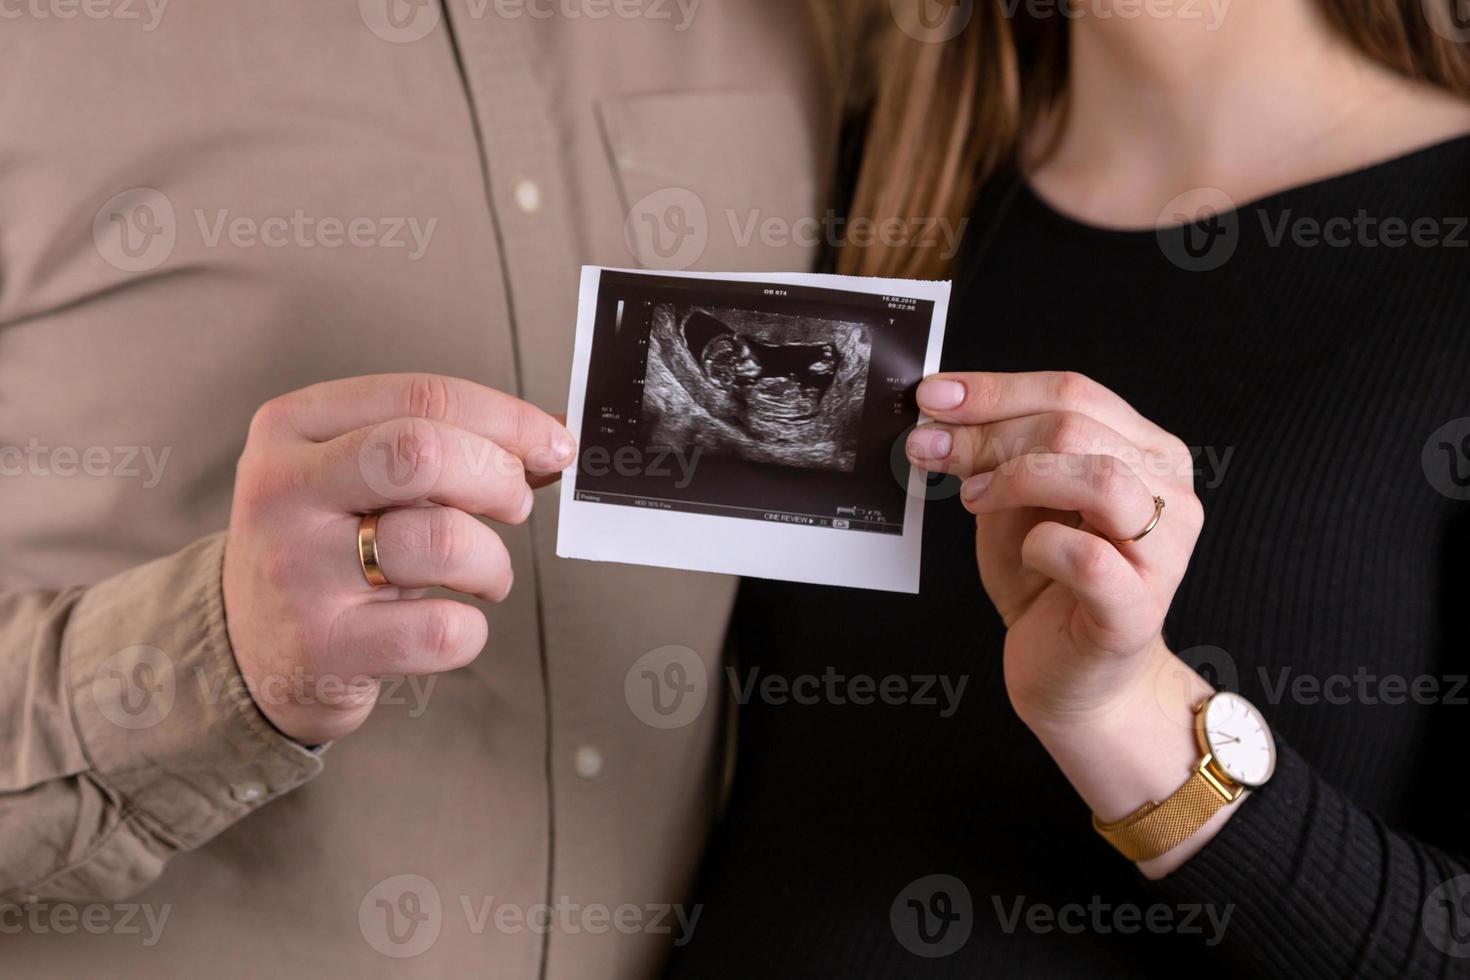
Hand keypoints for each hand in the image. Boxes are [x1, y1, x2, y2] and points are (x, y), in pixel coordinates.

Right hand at [222, 374, 574, 744]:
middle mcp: (283, 490)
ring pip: (443, 541)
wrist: (249, 650)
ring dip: (492, 561)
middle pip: (425, 452)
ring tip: (483, 574)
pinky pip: (442, 629)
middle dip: (498, 478)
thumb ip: (450, 445)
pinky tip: (450, 624)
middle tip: (513, 506)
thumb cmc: (332, 545)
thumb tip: (557, 433)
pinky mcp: (322, 647)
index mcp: (293, 426)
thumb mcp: (362, 477)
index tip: (555, 446)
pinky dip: (472, 629)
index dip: (509, 420)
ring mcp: (297, 571)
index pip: (423, 396)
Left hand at [906, 371, 1230, 871]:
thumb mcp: (1011, 505)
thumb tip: (943, 412)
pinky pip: (1086, 554)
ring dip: (1016, 478)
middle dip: (988, 433)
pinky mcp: (1139, 605)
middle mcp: (1168, 490)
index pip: (1072, 391)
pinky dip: (1040, 545)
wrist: (1073, 679)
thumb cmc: (1046, 585)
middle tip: (929, 448)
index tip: (933, 396)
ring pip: (1095, 476)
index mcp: (1145, 450)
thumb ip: (993, 457)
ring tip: (973, 499)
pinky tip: (1026, 555)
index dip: (995, 389)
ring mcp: (1164, 549)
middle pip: (1076, 426)